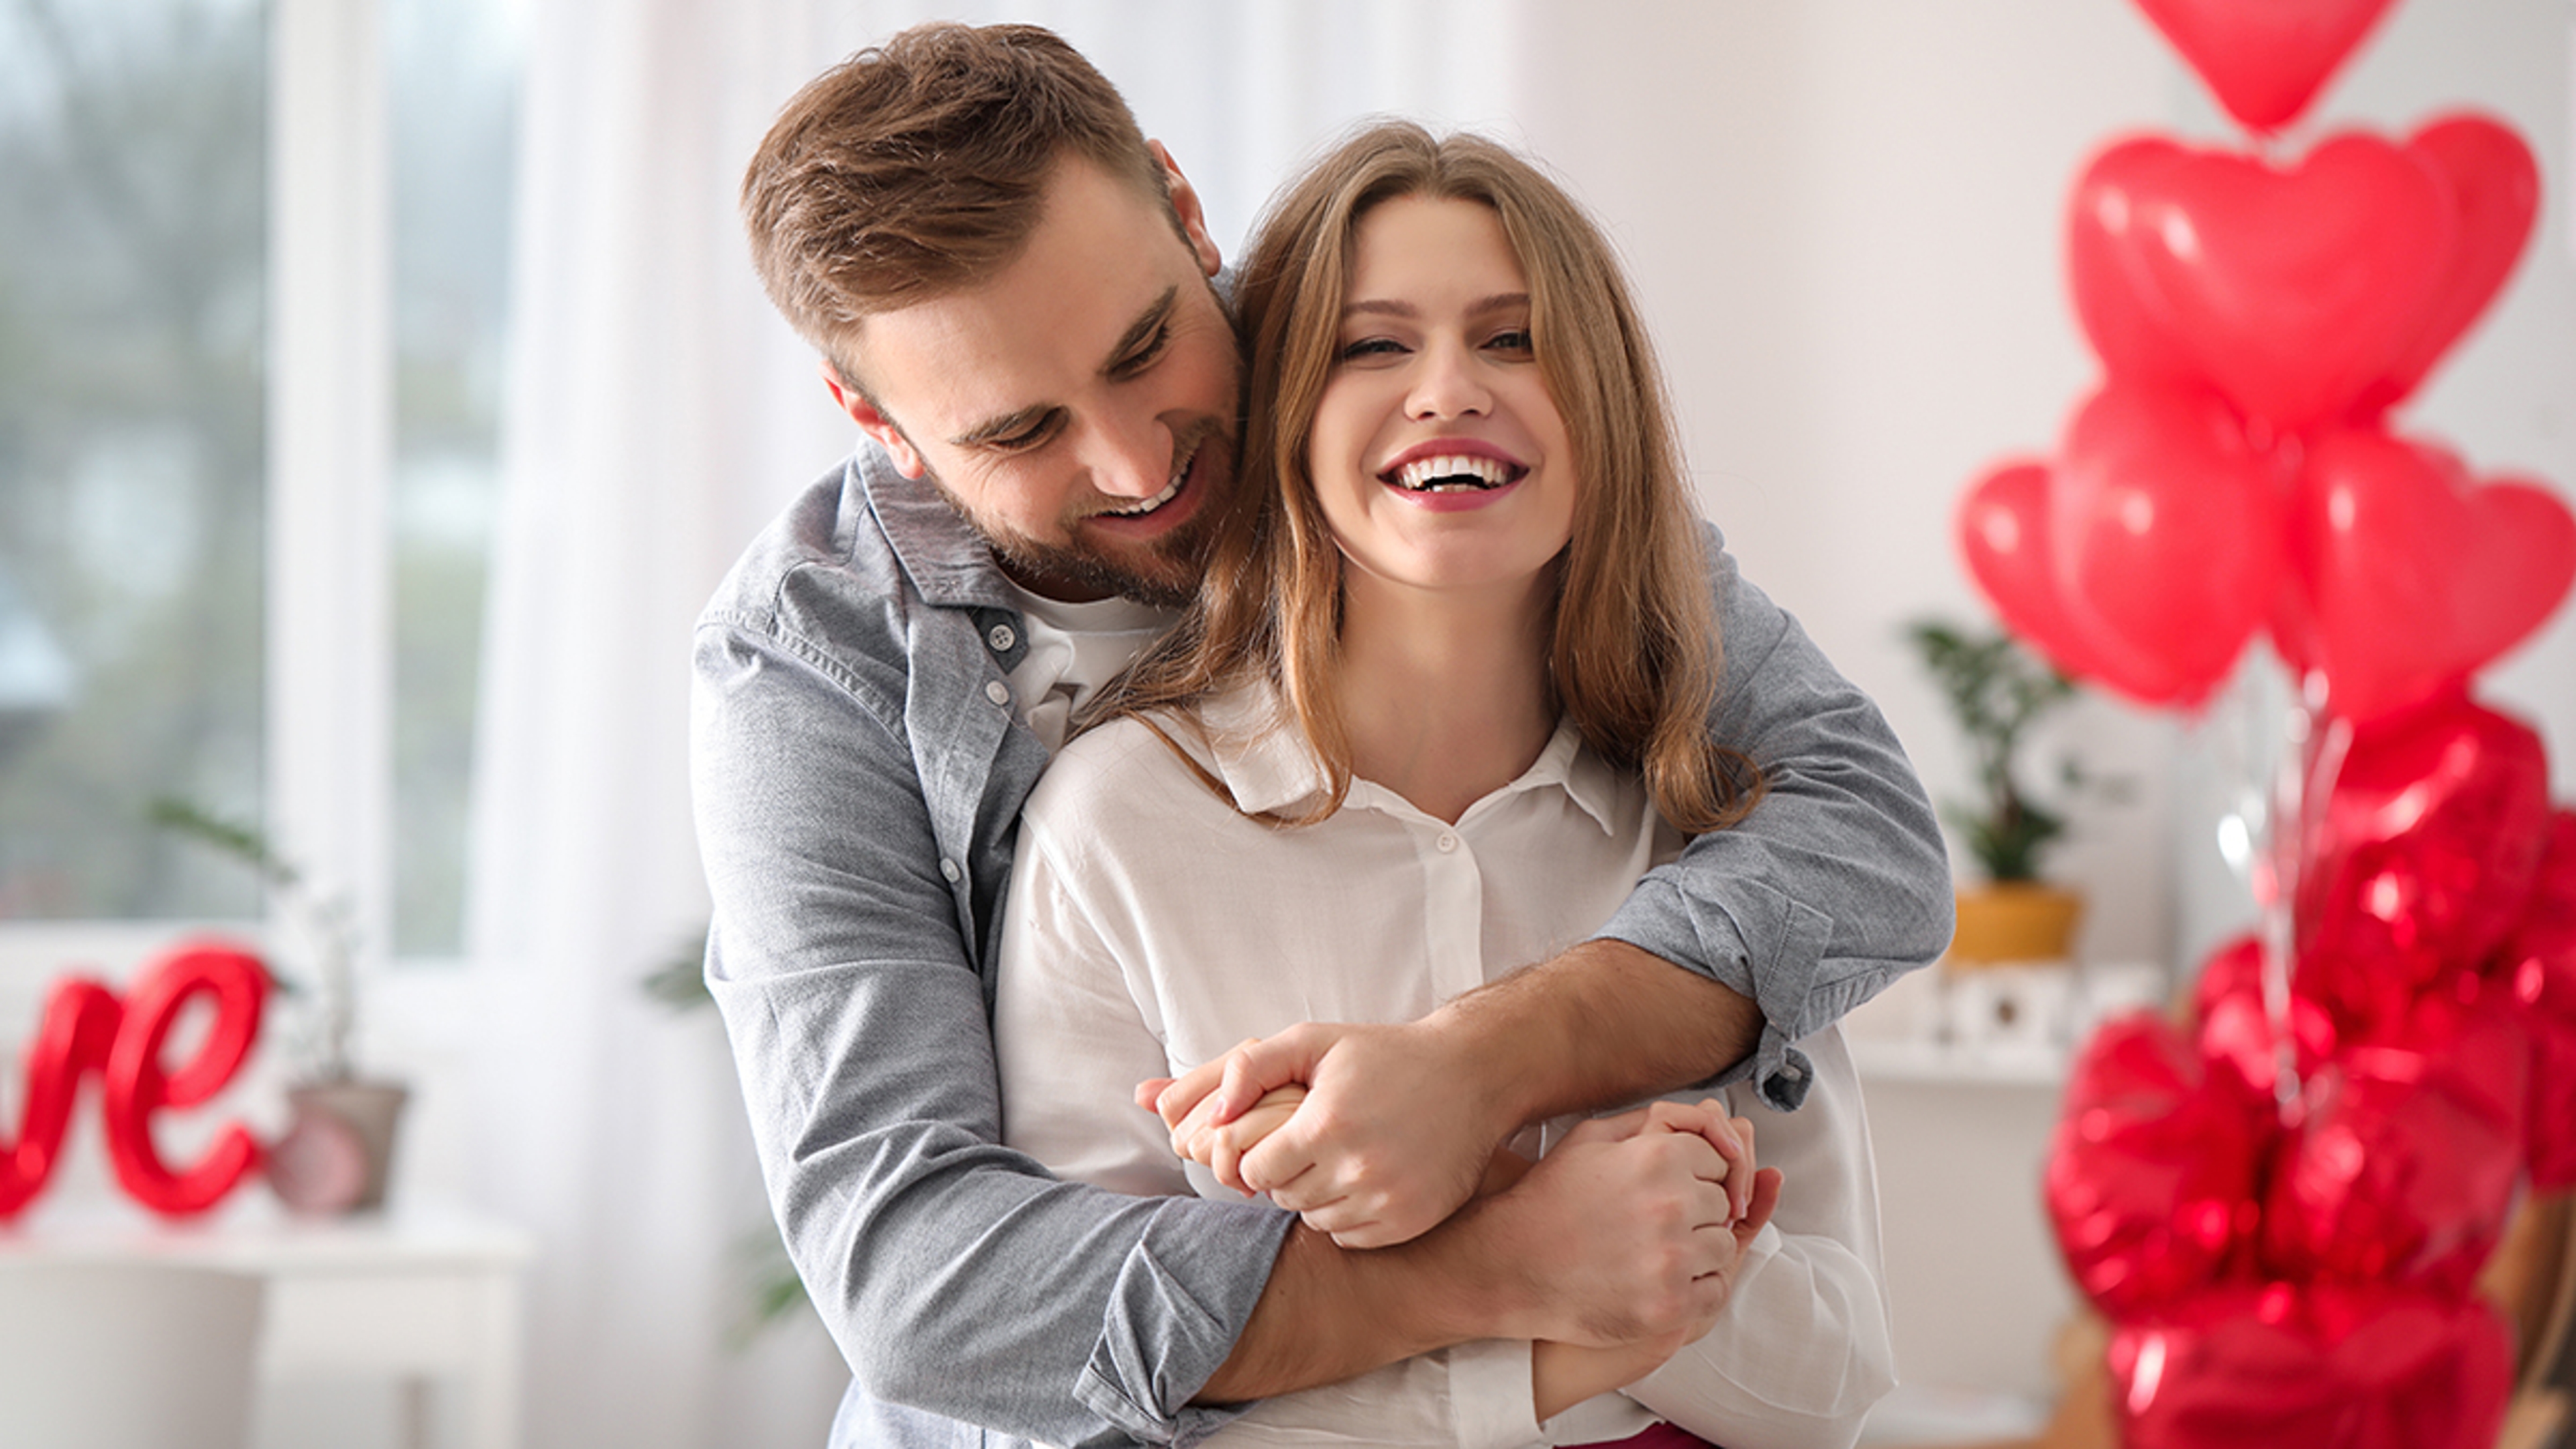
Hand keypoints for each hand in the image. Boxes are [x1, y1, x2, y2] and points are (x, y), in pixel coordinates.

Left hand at [1140, 1020, 1513, 1247]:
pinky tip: (1364, 1178)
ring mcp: (1388, 1199)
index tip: (1282, 1134)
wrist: (1472, 1076)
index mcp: (1327, 1124)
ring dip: (1316, 1196)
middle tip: (1313, 1143)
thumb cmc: (1384, 1055)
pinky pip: (1350, 1236)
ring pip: (1315, 1220)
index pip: (1254, 1169)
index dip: (1261, 1152)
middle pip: (1282, 1197)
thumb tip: (1209, 1111)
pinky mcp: (1410, 1221)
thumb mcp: (1315, 1042)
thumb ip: (1252, 1066)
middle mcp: (1358, 1167)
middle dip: (1286, 1173)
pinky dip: (1348, 1216)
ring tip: (1338, 1157)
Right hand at [1477, 1101, 1782, 1348]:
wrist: (1510, 1266)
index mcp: (1657, 1156)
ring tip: (1655, 1251)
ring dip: (1698, 1250)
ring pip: (1722, 1247)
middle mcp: (1670, 1204)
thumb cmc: (1551, 1200)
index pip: (1720, 1158)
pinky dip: (1697, 1288)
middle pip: (1723, 1203)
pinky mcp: (1669, 1306)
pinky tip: (1661, 1280)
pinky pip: (1716, 1292)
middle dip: (1697, 1211)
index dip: (1695, 1174)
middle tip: (1655, 1223)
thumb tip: (1711, 1119)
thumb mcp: (1591, 1139)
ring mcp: (1671, 1259)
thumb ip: (1654, 1121)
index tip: (1668, 1189)